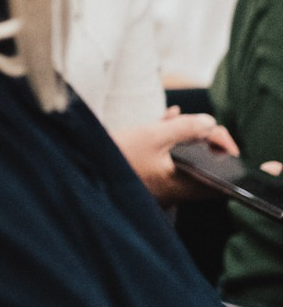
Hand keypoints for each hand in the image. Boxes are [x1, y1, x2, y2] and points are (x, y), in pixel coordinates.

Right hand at [112, 106, 239, 203]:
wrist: (83, 164)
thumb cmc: (118, 155)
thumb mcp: (152, 135)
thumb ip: (185, 128)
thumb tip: (210, 122)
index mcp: (181, 186)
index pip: (220, 181)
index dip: (224, 154)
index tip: (215, 134)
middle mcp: (174, 191)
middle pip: (203, 167)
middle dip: (203, 140)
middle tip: (199, 123)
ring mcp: (160, 185)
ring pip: (184, 160)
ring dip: (185, 137)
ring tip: (178, 116)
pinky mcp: (147, 176)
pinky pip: (167, 158)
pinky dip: (169, 141)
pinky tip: (167, 119)